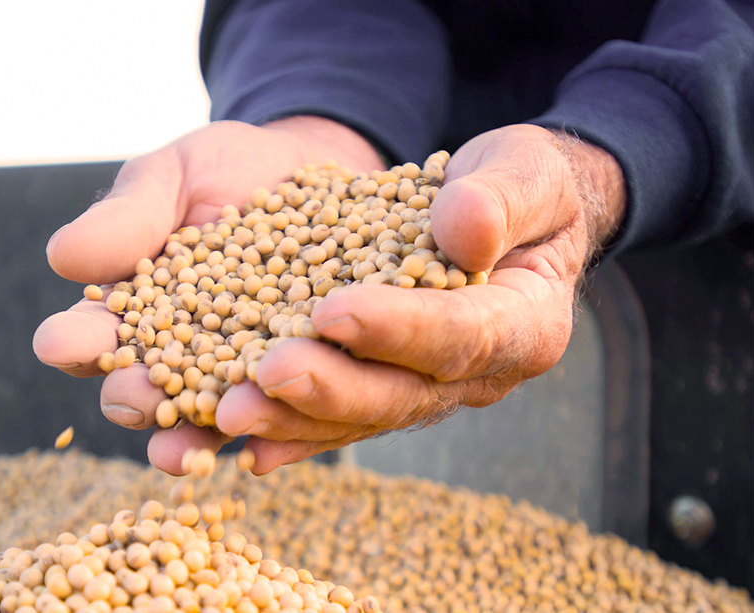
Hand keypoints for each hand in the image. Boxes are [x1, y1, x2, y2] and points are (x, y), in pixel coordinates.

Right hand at [32, 117, 384, 473]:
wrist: (306, 168)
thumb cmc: (224, 172)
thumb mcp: (173, 178)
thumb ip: (128, 217)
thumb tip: (62, 257)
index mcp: (133, 313)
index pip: (94, 337)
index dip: (74, 343)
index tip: (59, 341)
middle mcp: (182, 357)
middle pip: (149, 393)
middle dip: (136, 399)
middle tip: (132, 397)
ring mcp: (243, 375)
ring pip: (215, 417)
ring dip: (202, 435)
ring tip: (203, 437)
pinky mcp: (303, 377)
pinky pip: (289, 414)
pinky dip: (278, 430)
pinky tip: (272, 446)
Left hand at [214, 124, 625, 472]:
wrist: (497, 216)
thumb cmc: (515, 187)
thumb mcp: (525, 173)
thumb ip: (504, 198)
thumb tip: (465, 230)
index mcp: (525, 325)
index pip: (464, 334)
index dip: (399, 328)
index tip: (333, 311)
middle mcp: (477, 375)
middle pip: (402, 395)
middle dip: (331, 389)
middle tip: (266, 374)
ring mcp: (427, 389)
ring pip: (359, 418)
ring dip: (293, 419)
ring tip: (228, 412)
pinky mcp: (385, 386)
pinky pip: (335, 420)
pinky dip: (289, 431)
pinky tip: (235, 441)